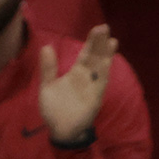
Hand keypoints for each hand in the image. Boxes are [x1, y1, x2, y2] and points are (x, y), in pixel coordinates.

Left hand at [38, 24, 115, 143]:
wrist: (59, 130)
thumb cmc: (54, 110)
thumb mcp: (47, 86)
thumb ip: (49, 68)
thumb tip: (47, 46)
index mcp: (75, 74)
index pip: (86, 55)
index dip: (92, 43)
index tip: (98, 29)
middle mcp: (86, 79)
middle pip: (95, 58)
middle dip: (100, 44)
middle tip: (105, 28)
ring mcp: (92, 88)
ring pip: (100, 68)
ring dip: (106, 55)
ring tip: (112, 40)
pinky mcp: (94, 98)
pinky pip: (100, 83)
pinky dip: (104, 72)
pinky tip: (107, 61)